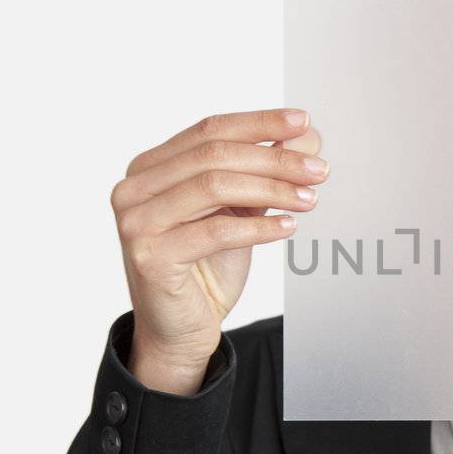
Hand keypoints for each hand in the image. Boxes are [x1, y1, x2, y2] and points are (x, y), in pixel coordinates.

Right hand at [111, 109, 326, 391]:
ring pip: (214, 186)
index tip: (304, 122)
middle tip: (319, 169)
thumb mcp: (237, 212)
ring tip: (309, 199)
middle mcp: (133, 189)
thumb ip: (260, 175)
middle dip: (274, 158)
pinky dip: (259, 227)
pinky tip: (288, 228)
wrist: (180, 331)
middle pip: (214, 155)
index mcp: (149, 168)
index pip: (209, 130)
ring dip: (271, 189)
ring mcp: (136, 222)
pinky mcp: (150, 256)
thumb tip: (305, 136)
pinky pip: (216, 231)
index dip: (259, 123)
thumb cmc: (206, 268)